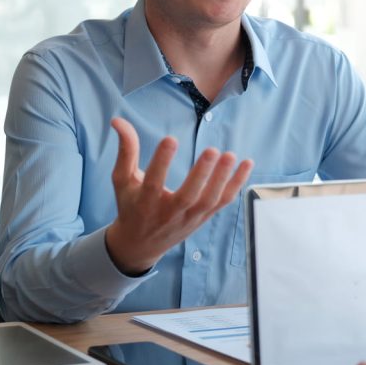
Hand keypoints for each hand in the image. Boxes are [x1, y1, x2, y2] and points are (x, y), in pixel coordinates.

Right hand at [105, 117, 252, 274]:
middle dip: (201, 175)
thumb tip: (118, 121)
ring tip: (231, 155)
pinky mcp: (204, 218)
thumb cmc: (131, 205)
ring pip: (209, 201)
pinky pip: (222, 202)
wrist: (142, 244)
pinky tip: (247, 163)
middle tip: (212, 150)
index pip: (153, 183)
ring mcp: (189, 217)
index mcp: (145, 203)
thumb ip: (125, 151)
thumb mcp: (122, 180)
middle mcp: (169, 213)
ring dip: (222, 179)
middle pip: (188, 197)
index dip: (161, 162)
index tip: (170, 139)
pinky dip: (236, 185)